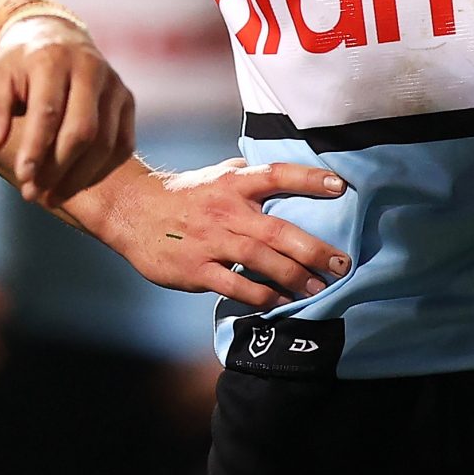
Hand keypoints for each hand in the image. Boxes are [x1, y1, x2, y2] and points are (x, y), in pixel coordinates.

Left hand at [0, 13, 135, 206]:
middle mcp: (90, 68)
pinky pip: (122, 145)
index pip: (48, 110)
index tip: (23, 177)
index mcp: (53, 59)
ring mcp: (114, 85)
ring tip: (51, 197)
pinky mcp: (127, 100)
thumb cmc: (21, 66)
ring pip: (106, 143)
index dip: (36, 148)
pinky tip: (75, 184)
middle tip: (33, 193)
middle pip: (83, 130)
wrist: (56, 37)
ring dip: (78, 178)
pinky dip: (100, 171)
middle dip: (58, 168)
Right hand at [66, 159, 349, 309]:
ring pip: (259, 259)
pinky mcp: (196, 269)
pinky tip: (279, 302)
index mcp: (232, 184)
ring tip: (318, 289)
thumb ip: (246, 175)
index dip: (308, 179)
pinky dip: (259, 295)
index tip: (339, 186)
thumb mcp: (214, 176)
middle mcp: (225, 211)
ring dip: (292, 276)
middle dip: (313, 248)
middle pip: (276, 229)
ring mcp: (210, 240)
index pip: (275, 175)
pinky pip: (233, 285)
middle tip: (342, 264)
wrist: (130, 211)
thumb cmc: (181, 194)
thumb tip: (280, 172)